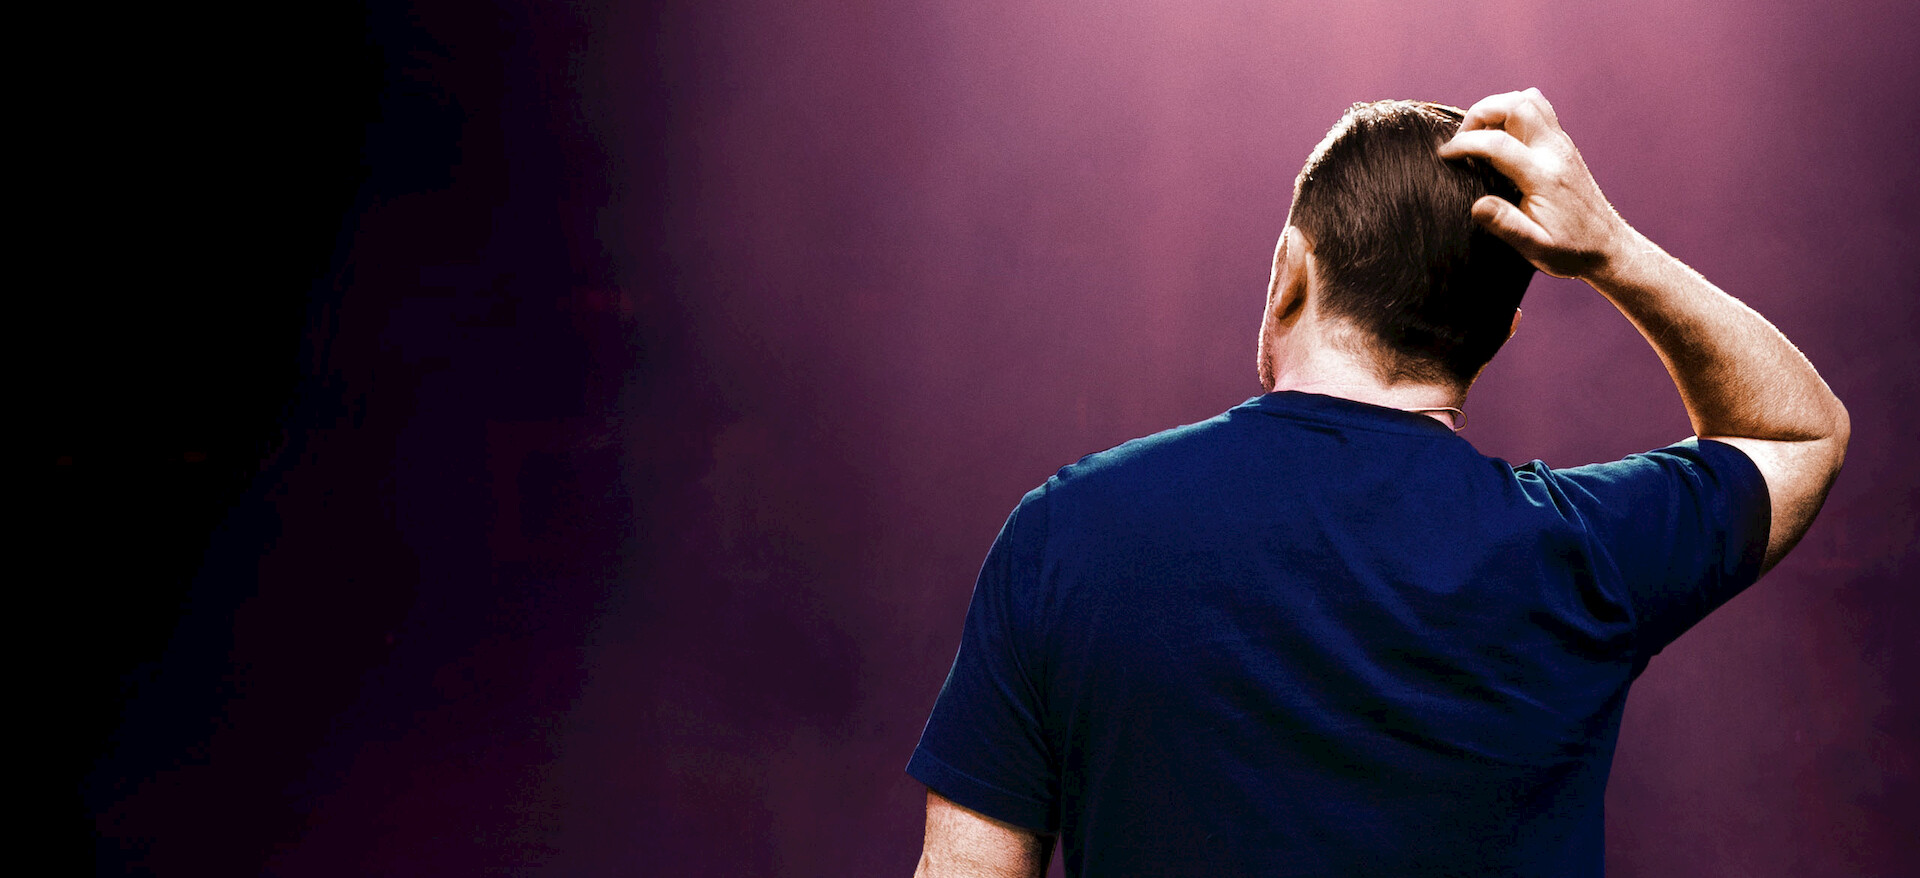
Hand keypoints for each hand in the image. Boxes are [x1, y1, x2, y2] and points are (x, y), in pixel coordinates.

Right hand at [1437, 88, 1631, 279]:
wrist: (1607, 247)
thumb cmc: (1570, 250)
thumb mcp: (1535, 249)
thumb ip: (1506, 225)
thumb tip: (1477, 206)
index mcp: (1544, 177)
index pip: (1498, 143)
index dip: (1465, 143)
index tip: (1445, 155)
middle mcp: (1555, 152)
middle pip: (1516, 104)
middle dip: (1480, 112)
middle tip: (1462, 139)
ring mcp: (1562, 144)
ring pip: (1528, 100)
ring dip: (1497, 108)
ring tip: (1480, 135)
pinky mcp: (1563, 145)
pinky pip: (1537, 110)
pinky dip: (1512, 113)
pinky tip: (1500, 139)